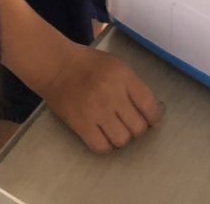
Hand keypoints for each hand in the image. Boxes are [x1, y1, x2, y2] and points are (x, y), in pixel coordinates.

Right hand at [41, 41, 161, 152]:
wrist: (55, 65)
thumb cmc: (87, 63)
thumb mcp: (114, 64)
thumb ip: (131, 85)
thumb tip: (148, 110)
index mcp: (122, 76)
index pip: (148, 104)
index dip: (154, 117)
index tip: (152, 121)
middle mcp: (112, 94)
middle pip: (138, 126)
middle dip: (137, 128)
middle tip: (130, 124)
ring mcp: (96, 111)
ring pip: (122, 140)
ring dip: (122, 137)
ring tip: (116, 129)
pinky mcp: (81, 124)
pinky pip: (102, 146)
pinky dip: (106, 145)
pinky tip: (103, 136)